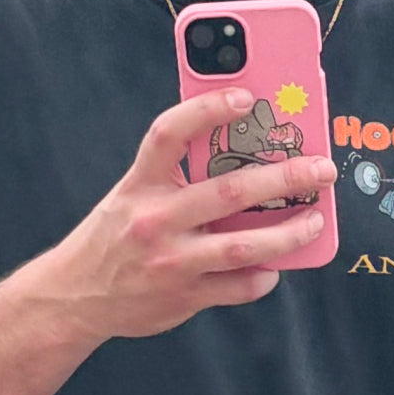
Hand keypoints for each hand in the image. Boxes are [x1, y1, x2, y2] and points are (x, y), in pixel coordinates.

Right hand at [50, 87, 336, 342]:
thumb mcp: (132, 192)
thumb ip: (175, 172)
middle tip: (320, 169)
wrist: (73, 297)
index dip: (207, 110)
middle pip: (228, 191)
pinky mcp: (182, 298)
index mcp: (140, 183)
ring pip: (243, 246)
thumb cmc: (115, 233)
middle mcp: (154, 220)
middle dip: (283, 178)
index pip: (169, 134)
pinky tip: (275, 267)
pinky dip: (262, 277)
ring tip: (315, 219)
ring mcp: (170, 262)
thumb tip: (239, 145)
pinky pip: (236, 287)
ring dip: (288, 232)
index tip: (245, 96)